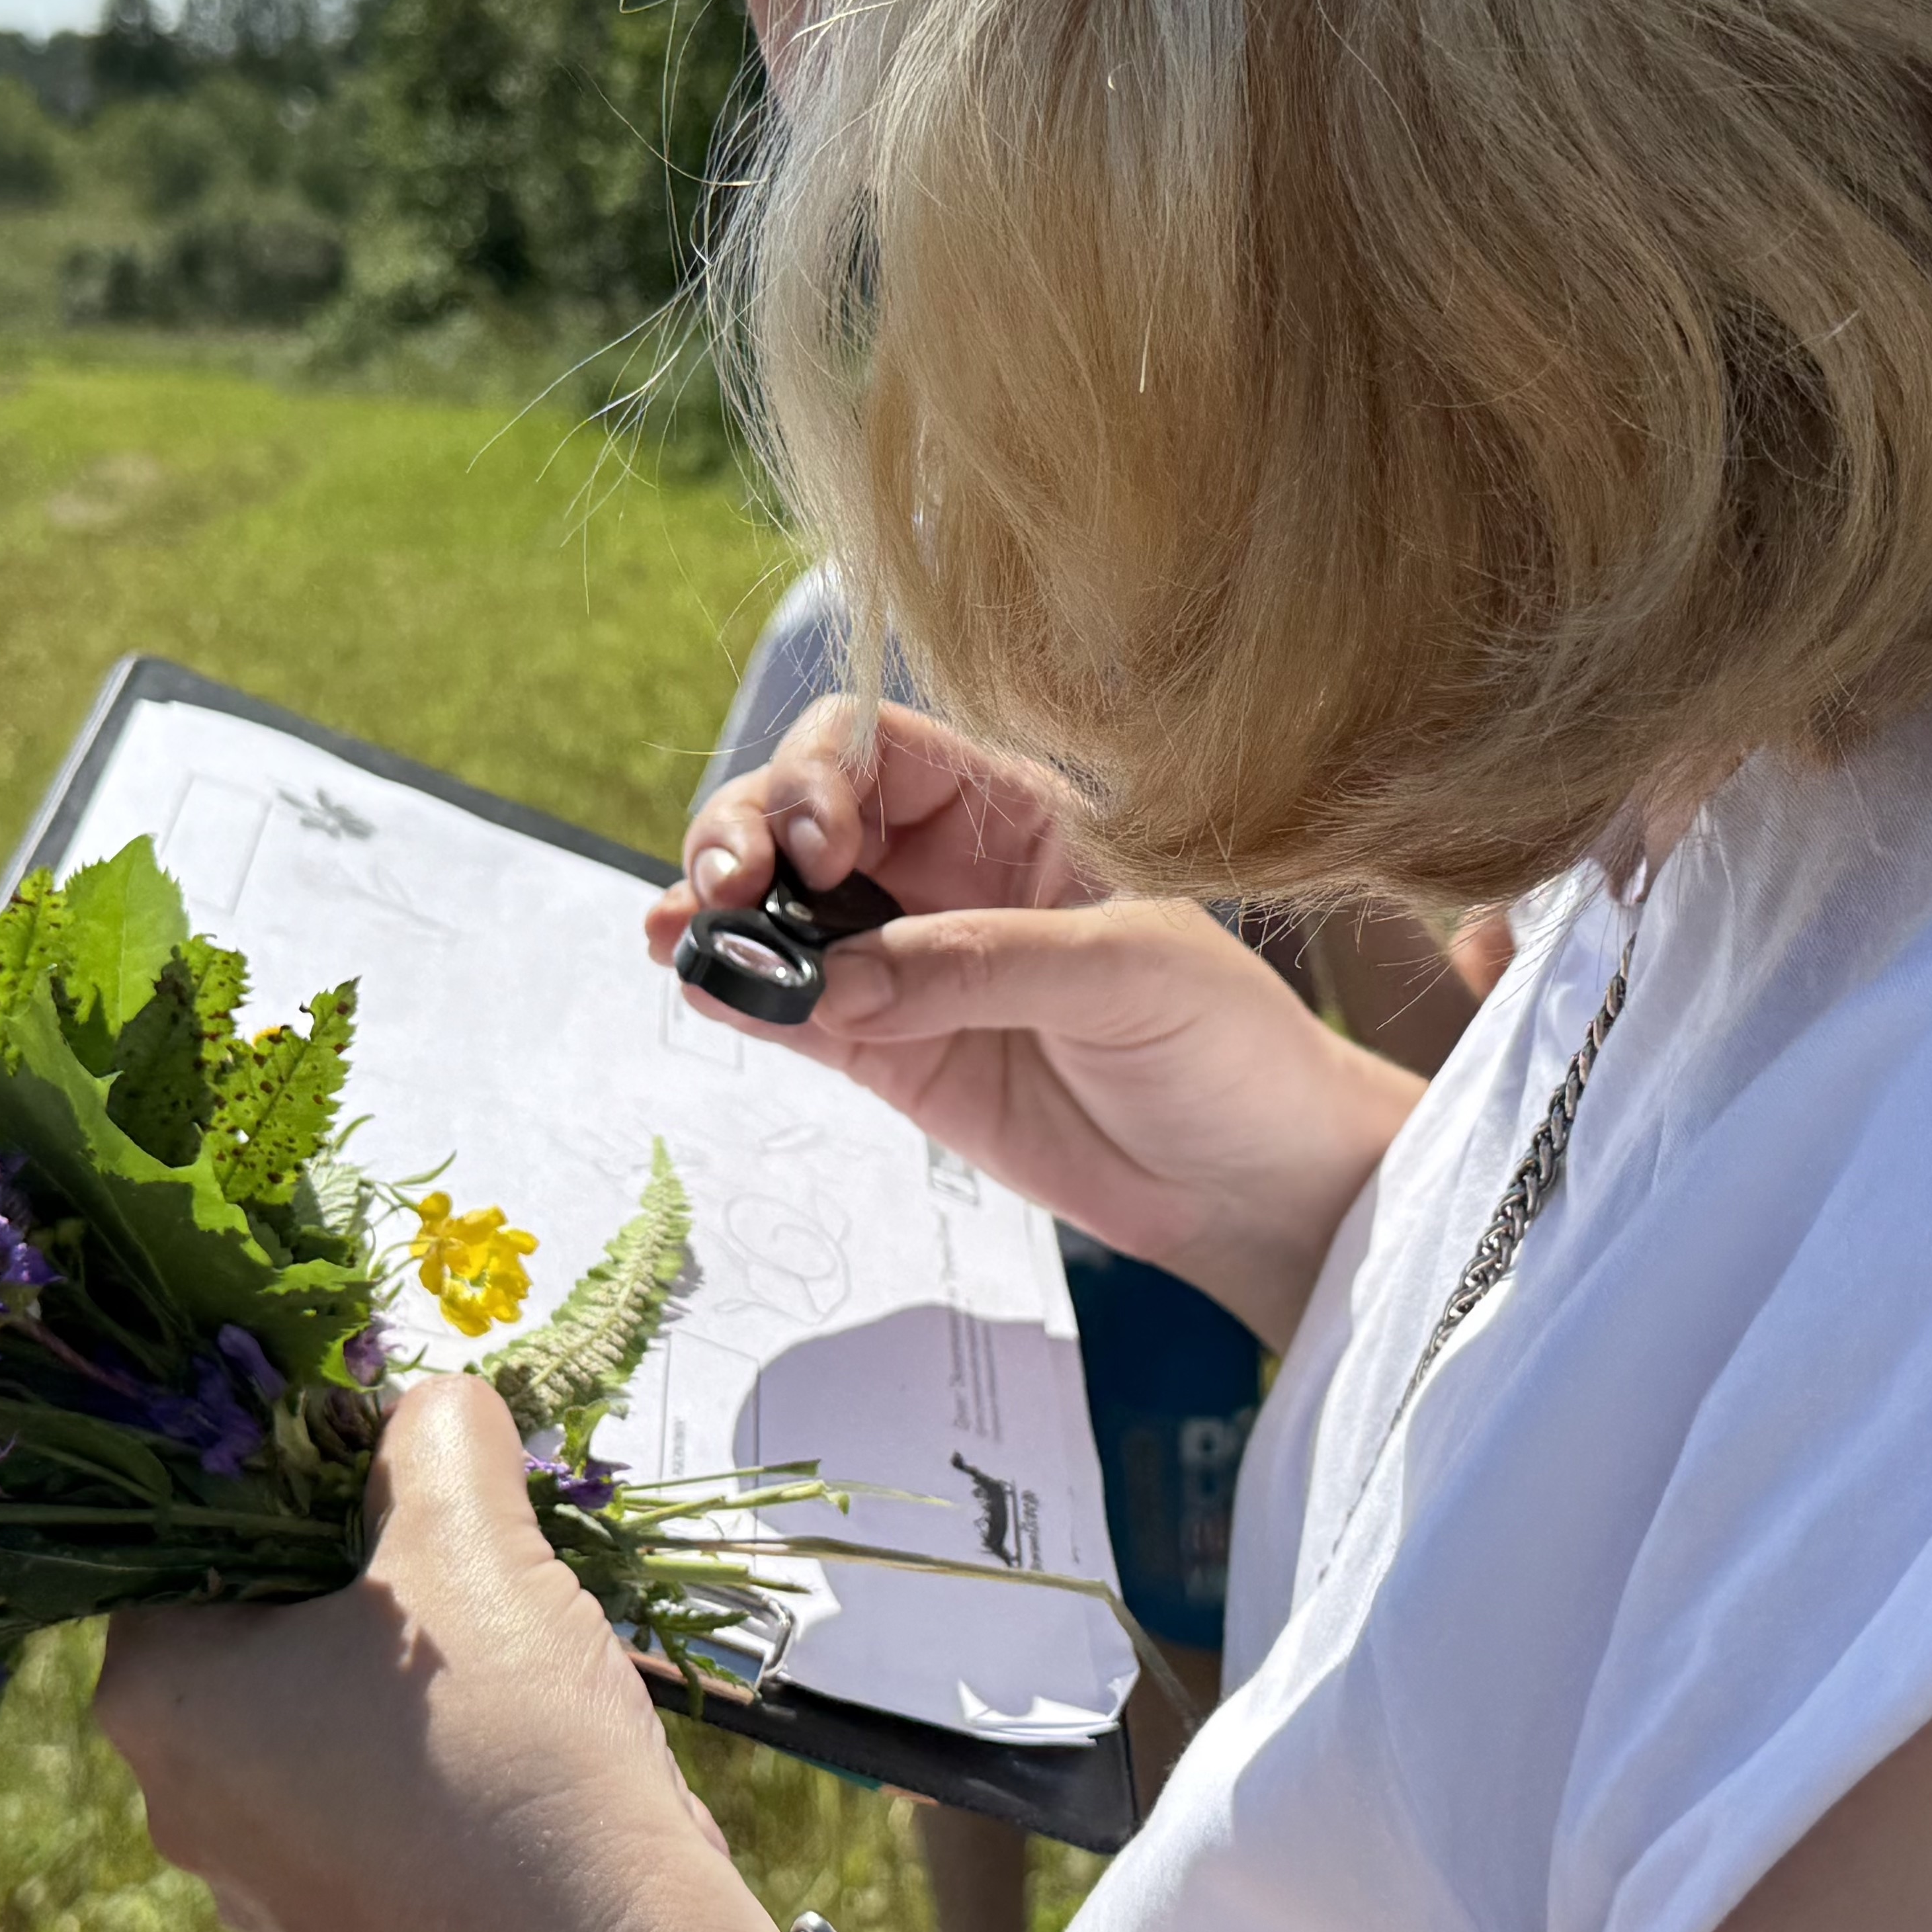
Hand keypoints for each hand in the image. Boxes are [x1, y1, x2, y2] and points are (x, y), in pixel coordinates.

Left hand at [96, 1377, 769, 1931]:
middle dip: (365, 1553)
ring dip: (409, 1645)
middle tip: (468, 1515)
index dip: (290, 1460)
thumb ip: (437, 1435)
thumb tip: (431, 1400)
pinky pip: (365, 1783)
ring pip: (321, 1700)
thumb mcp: (473, 1540)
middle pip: (260, 1612)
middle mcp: (177, 1794)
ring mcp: (258, 1872)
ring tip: (512, 1613)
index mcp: (159, 1696)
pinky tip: (519, 1710)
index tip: (388, 1435)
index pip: (187, 1526)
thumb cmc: (505, 1744)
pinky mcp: (342, 1916)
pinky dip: (430, 1735)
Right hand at [646, 702, 1422, 1345]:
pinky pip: (797, 1010)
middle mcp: (949, 875)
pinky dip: (742, 996)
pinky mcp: (897, 1055)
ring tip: (677, 936)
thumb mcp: (1128, 974)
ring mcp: (913, 966)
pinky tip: (699, 987)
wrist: (1254, 1182)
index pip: (880, 749)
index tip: (821, 847)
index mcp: (1016, 814)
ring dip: (721, 913)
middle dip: (746, 833)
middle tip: (723, 889)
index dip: (823, 775)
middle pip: (806, 815)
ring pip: (784, 914)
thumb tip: (836, 978)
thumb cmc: (1227, 1046)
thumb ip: (980, 964)